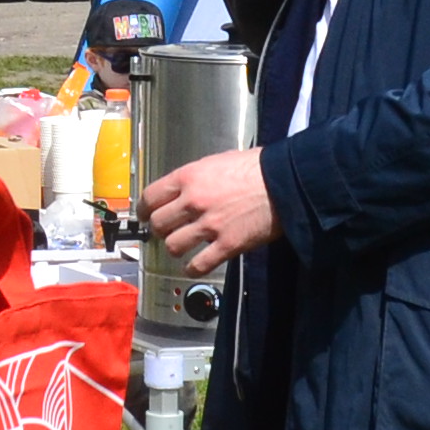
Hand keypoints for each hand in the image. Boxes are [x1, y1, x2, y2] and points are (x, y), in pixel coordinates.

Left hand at [141, 147, 279, 272]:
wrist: (286, 182)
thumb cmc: (257, 168)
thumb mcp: (218, 162)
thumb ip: (196, 178)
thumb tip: (183, 190)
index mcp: (189, 177)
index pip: (150, 197)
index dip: (144, 209)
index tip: (145, 215)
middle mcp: (193, 201)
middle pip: (157, 224)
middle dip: (159, 229)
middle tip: (167, 231)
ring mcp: (209, 225)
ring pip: (173, 246)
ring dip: (175, 248)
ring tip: (183, 247)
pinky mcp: (227, 245)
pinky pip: (198, 264)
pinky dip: (192, 268)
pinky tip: (194, 266)